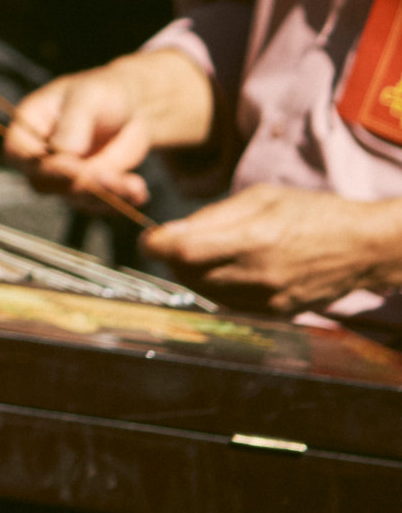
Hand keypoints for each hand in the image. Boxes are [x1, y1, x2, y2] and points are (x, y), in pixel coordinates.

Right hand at [3, 50, 213, 208]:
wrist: (131, 105)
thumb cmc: (101, 91)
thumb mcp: (86, 97)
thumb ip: (73, 123)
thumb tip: (63, 153)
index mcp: (29, 126)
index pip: (18, 153)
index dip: (40, 166)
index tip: (73, 169)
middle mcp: (40, 154)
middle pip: (45, 183)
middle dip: (79, 185)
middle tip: (110, 177)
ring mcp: (64, 174)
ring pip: (75, 198)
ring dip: (105, 196)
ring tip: (134, 185)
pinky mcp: (89, 187)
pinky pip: (99, 203)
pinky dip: (120, 201)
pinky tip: (138, 192)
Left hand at [142, 186, 401, 316]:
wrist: (362, 247)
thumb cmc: (312, 213)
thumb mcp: (260, 198)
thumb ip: (213, 216)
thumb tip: (172, 230)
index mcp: (253, 240)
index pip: (183, 252)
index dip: (156, 246)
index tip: (149, 239)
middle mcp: (258, 275)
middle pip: (188, 275)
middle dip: (173, 259)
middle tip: (176, 242)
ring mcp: (269, 299)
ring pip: (206, 293)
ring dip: (193, 275)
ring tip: (203, 254)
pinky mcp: (278, 314)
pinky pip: (230, 304)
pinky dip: (218, 288)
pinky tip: (227, 271)